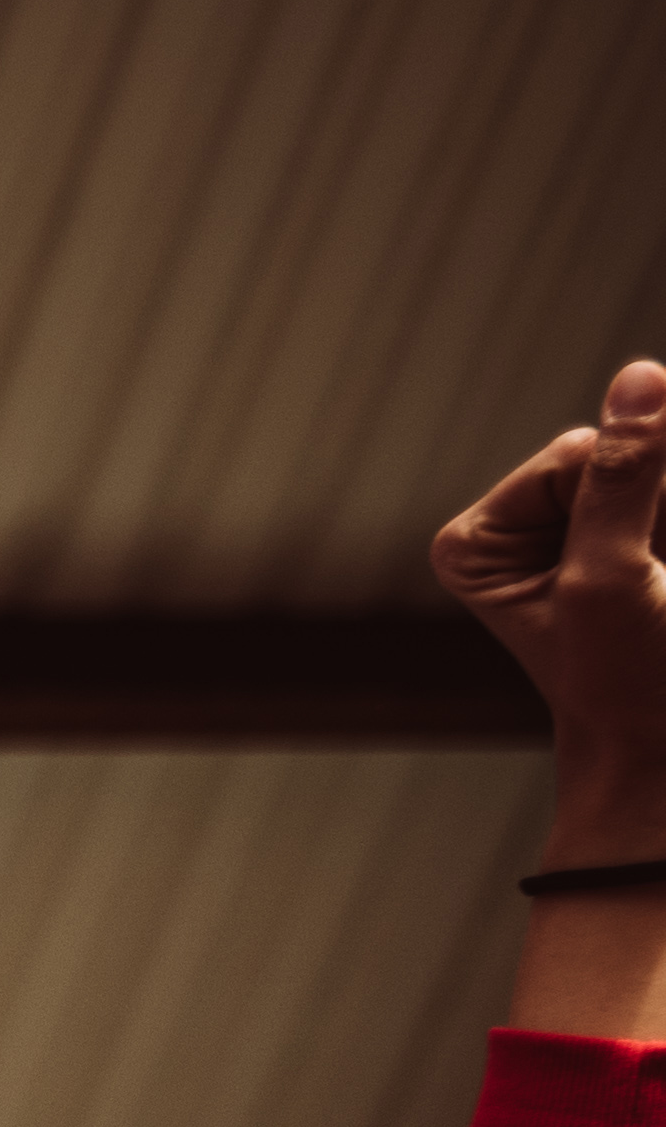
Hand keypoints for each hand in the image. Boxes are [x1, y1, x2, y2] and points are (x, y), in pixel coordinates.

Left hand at [436, 352, 665, 829]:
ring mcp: (580, 533)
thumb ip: (624, 477)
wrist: (663, 752)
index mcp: (479, 540)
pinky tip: (661, 571)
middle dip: (662, 496)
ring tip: (657, 579)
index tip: (633, 571)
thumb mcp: (612, 576)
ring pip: (658, 465)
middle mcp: (520, 528)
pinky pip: (664, 491)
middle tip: (649, 581)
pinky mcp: (632, 541)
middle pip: (624, 452)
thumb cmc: (625, 680)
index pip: (579, 454)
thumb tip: (641, 375)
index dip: (637, 495)